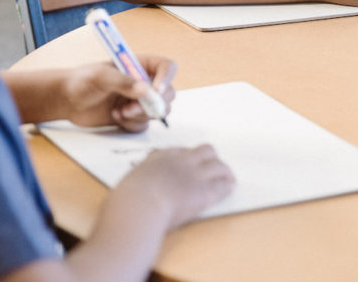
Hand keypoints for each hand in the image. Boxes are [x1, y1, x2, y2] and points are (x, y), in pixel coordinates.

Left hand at [62, 55, 176, 131]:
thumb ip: (122, 81)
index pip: (166, 67)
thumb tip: (145, 90)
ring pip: (158, 112)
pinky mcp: (133, 117)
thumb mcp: (100, 76)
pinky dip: (131, 124)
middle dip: (153, 105)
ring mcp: (139, 101)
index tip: (156, 91)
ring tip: (120, 112)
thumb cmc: (82, 81)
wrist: (68, 101)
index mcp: (139, 65)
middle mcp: (144, 82)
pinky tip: (115, 117)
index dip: (166, 79)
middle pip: (168, 93)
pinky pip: (144, 125)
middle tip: (131, 109)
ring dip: (140, 115)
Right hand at [114, 144, 234, 228]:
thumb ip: (140, 178)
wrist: (139, 207)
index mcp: (160, 157)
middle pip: (205, 151)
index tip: (189, 164)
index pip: (180, 151)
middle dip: (210, 159)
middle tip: (211, 168)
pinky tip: (229, 188)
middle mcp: (181, 161)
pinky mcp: (205, 191)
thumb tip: (138, 186)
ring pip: (219, 165)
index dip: (188, 158)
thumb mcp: (130, 180)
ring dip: (224, 172)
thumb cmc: (127, 199)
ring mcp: (195, 174)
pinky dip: (227, 186)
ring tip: (228, 178)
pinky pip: (223, 184)